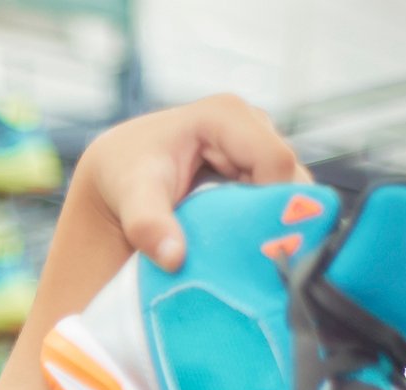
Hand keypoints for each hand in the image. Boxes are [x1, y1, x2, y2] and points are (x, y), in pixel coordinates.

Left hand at [76, 95, 309, 271]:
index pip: (276, 161)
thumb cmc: (124, 176)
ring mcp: (258, 145)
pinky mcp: (257, 168)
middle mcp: (251, 123)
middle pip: (290, 176)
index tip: (248, 244)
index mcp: (226, 115)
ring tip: (242, 251)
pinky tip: (243, 245)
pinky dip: (264, 222)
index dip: (270, 203)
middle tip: (249, 255)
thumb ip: (149, 225)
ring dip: (270, 222)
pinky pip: (278, 199)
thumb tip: (174, 259)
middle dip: (274, 216)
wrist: (115, 175)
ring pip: (290, 190)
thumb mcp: (132, 198)